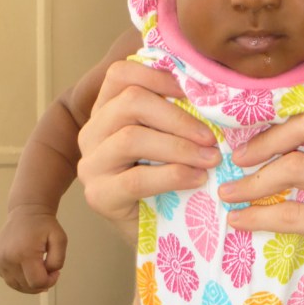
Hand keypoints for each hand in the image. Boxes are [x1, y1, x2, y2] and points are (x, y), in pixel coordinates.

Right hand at [0, 206, 66, 292]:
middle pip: (26, 286)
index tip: (56, 272)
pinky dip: (19, 279)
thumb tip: (49, 274)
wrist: (26, 211)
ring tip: (39, 272)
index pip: (36, 283)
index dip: (50, 282)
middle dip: (41, 283)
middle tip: (49, 271)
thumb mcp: (60, 240)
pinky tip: (28, 269)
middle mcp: (7, 259)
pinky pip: (8, 278)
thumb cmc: (45, 225)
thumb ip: (57, 261)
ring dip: (29, 284)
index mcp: (24, 254)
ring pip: (15, 285)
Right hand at [77, 59, 220, 240]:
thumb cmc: (174, 178)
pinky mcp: (99, 195)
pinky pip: (136, 178)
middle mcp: (92, 132)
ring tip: (211, 159)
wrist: (163, 231)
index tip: (196, 93)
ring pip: (132, 138)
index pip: (122, 74)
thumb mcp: (176, 138)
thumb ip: (181, 112)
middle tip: (211, 137)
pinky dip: (173, 175)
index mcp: (108, 109)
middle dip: (178, 118)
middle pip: (131, 102)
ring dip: (180, 146)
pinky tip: (198, 179)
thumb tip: (212, 86)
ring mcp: (91, 164)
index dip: (160, 76)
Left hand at [219, 104, 303, 304]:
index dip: (291, 109)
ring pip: (296, 167)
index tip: (260, 126)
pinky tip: (239, 220)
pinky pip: (292, 214)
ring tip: (230, 192)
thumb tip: (279, 136)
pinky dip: (256, 215)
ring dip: (252, 181)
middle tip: (239, 158)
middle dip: (266, 138)